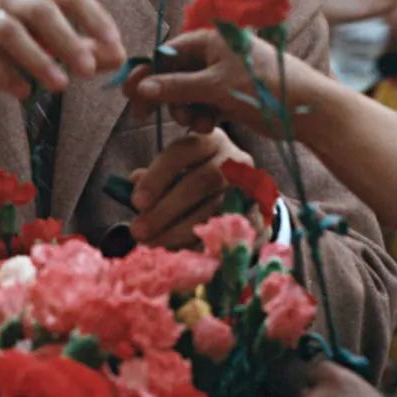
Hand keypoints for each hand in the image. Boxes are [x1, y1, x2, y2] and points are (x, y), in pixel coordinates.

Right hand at [0, 0, 126, 98]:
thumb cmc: (2, 29)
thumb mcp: (41, 33)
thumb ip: (79, 44)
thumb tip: (118, 58)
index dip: (96, 18)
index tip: (116, 46)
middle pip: (42, 11)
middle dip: (68, 39)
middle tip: (89, 70)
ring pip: (11, 31)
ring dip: (37, 58)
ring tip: (60, 85)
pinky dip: (3, 74)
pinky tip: (22, 92)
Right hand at [124, 29, 289, 134]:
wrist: (306, 110)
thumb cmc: (262, 88)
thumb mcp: (214, 87)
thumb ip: (176, 87)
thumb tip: (141, 88)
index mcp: (211, 40)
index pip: (168, 54)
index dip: (147, 73)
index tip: (128, 93)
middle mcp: (216, 54)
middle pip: (176, 73)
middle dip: (165, 95)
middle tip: (143, 116)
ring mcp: (225, 75)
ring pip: (190, 92)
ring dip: (186, 109)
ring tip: (195, 122)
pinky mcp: (233, 94)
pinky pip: (205, 103)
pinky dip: (202, 114)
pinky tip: (209, 125)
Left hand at [128, 128, 258, 247]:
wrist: (246, 201)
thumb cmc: (197, 183)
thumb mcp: (177, 172)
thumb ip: (156, 177)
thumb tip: (134, 183)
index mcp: (209, 140)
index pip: (183, 150)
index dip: (158, 176)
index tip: (135, 202)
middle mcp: (234, 159)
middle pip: (201, 181)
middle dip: (166, 210)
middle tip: (139, 231)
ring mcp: (251, 188)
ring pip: (215, 210)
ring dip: (179, 232)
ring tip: (153, 245)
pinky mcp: (261, 216)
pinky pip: (231, 233)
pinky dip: (204, 246)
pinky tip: (183, 255)